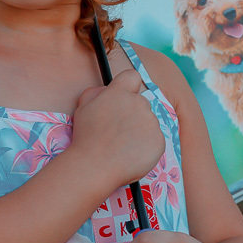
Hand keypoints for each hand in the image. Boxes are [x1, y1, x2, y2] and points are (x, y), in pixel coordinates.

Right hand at [70, 70, 163, 187]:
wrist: (95, 166)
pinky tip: (131, 154)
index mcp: (120, 93)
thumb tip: (107, 91)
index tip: (123, 98)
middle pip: (141, 103)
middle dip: (132, 114)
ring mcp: (151, 122)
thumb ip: (96, 92)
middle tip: (118, 131)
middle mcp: (139, 103)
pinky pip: (155, 140)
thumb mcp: (83, 107)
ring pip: (149, 122)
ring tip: (122, 146)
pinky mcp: (159, 141)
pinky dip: (146, 147)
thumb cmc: (86, 137)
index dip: (128, 86)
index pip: (132, 76)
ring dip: (139, 131)